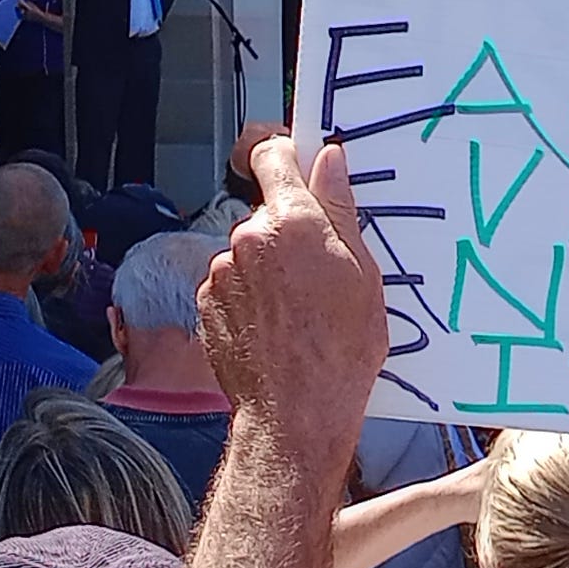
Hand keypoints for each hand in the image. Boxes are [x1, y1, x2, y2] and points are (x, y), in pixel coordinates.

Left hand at [198, 137, 390, 480]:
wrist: (295, 414)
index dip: (282, 153)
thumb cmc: (339, 351)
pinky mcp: (205, 304)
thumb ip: (340, 211)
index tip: (294, 160)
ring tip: (299, 312)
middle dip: (290, 232)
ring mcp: (220, 273)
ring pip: (249, 255)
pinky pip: (231, 287)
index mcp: (292, 221)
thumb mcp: (363, 274)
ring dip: (269, 271)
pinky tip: (276, 328)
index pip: (272, 155)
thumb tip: (330, 162)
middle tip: (321, 271)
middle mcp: (247, 239)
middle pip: (267, 215)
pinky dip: (250, 300)